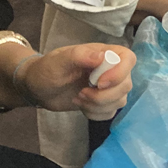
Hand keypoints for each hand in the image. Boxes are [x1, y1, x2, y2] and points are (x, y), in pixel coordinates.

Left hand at [19, 43, 135, 119]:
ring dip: (98, 105)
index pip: (128, 58)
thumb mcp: (59, 61)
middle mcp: (111, 69)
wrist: (39, 88)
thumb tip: (103, 57)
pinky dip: (96, 114)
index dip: (119, 73)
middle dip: (103, 96)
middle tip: (81, 94)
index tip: (99, 83)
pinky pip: (111, 112)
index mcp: (104, 53)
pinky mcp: (103, 102)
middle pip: (126, 84)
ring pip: (120, 100)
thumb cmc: (47, 70)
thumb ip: (80, 56)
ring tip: (78, 98)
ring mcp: (109, 87)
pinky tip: (82, 106)